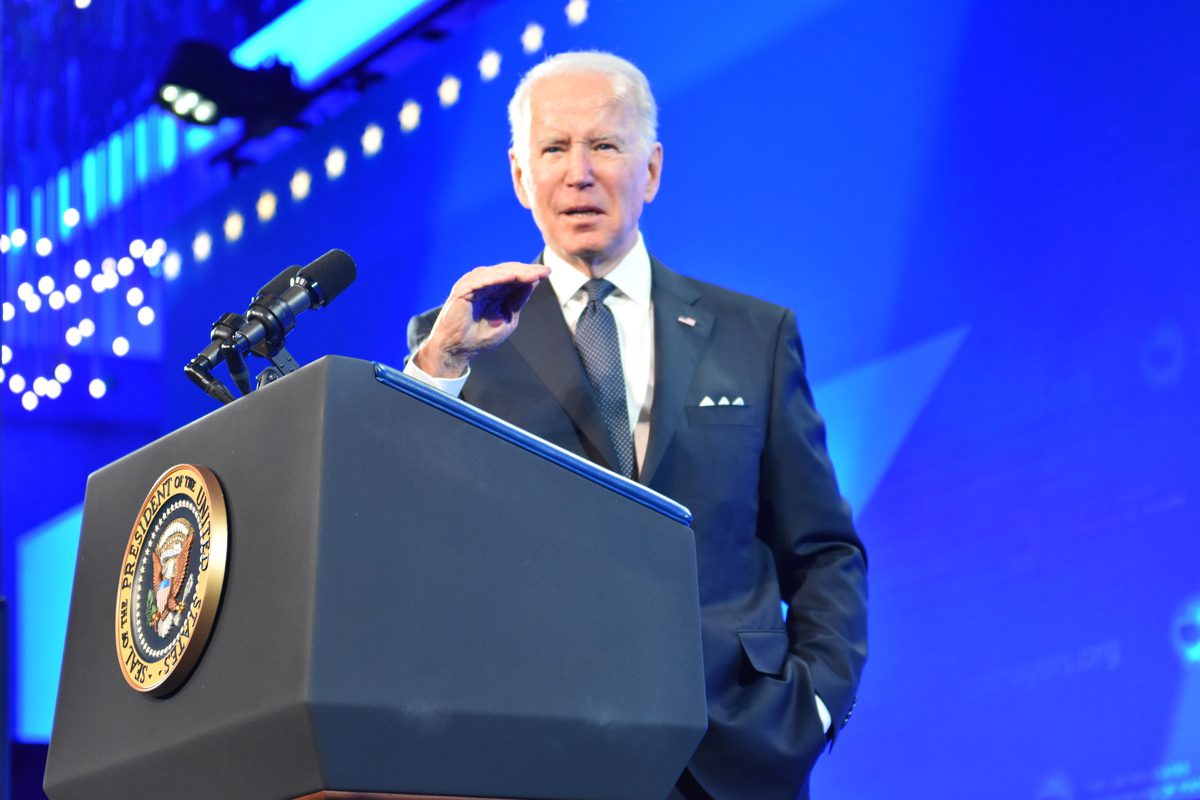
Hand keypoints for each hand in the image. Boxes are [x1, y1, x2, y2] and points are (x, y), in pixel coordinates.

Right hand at [414, 262, 550, 377]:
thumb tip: (534, 281)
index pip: (514, 276)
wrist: (459, 350)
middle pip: (507, 271)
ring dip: (515, 272)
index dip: (531, 273)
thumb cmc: (480, 336)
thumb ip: (517, 300)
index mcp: (494, 290)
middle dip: (526, 271)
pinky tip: (510, 277)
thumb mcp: (507, 318)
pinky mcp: (462, 290)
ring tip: (531, 274)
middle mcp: (484, 284)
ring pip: (496, 273)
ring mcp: (472, 285)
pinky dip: (495, 277)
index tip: (548, 272)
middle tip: (543, 272)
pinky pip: (480, 280)